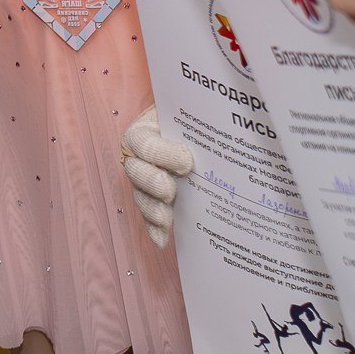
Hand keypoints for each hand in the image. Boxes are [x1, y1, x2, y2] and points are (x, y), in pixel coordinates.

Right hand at [120, 105, 194, 246]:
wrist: (196, 130)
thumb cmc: (193, 120)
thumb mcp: (191, 113)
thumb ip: (199, 120)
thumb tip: (219, 121)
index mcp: (144, 129)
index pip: (143, 142)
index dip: (162, 153)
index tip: (186, 161)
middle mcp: (139, 155)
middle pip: (136, 171)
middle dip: (152, 183)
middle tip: (171, 190)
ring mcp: (145, 178)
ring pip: (141, 195)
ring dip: (152, 209)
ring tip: (166, 219)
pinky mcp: (154, 199)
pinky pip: (148, 215)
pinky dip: (154, 229)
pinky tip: (162, 240)